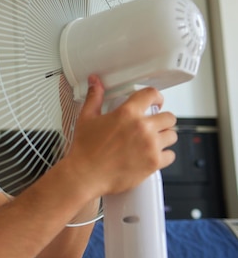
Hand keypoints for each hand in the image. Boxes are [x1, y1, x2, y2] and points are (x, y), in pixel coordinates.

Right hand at [64, 75, 176, 196]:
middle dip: (162, 120)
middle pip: (169, 117)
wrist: (85, 175)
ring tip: (152, 142)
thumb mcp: (86, 119)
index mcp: (127, 113)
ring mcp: (150, 146)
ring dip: (164, 137)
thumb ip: (94, 98)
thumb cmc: (84, 150)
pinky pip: (171, 156)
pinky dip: (164, 156)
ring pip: (172, 136)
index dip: (156, 97)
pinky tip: (152, 156)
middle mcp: (143, 128)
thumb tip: (95, 82)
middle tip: (153, 126)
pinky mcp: (154, 163)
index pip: (152, 95)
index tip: (156, 102)